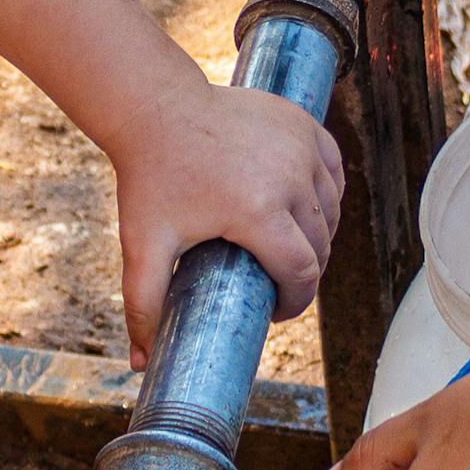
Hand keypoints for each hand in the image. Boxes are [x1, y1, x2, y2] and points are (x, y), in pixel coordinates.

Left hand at [106, 74, 344, 363]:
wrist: (156, 105)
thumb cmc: (150, 176)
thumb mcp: (144, 244)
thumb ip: (143, 306)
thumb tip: (138, 364)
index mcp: (259, 211)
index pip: (302, 273)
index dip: (294, 302)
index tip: (274, 310)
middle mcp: (291, 178)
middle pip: (320, 245)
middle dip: (303, 272)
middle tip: (274, 280)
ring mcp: (302, 147)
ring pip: (331, 210)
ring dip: (317, 234)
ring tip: (287, 247)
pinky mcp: (305, 125)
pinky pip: (332, 172)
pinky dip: (325, 193)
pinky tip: (304, 207)